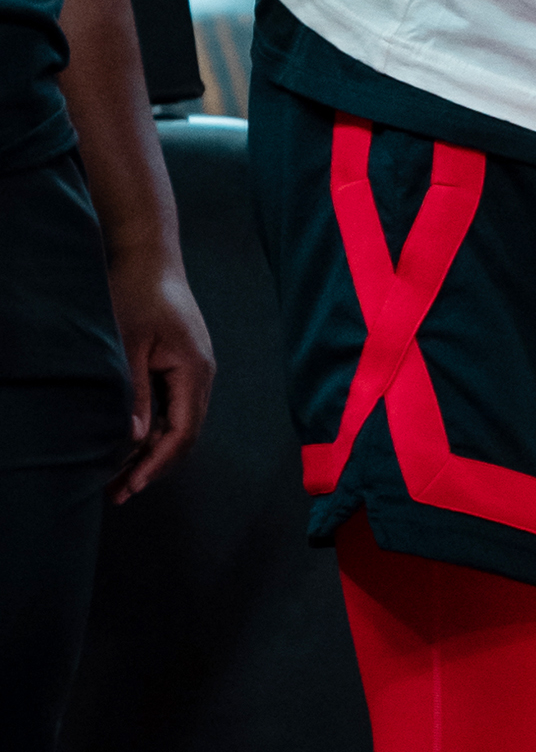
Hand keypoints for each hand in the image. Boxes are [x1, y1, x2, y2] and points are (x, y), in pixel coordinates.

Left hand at [104, 248, 213, 502]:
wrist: (150, 258)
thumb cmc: (138, 295)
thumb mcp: (129, 346)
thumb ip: (136, 393)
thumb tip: (135, 439)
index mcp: (195, 369)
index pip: (183, 432)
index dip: (157, 464)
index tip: (131, 485)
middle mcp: (202, 374)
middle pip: (185, 435)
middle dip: (153, 467)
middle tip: (117, 493)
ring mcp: (194, 370)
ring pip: (179, 424)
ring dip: (152, 452)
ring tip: (117, 477)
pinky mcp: (183, 365)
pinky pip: (174, 408)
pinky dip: (153, 431)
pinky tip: (129, 444)